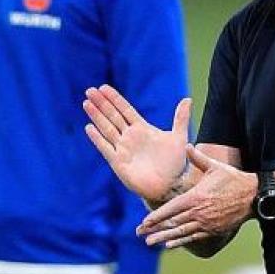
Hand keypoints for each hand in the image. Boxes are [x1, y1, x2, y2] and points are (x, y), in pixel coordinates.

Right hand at [84, 85, 192, 202]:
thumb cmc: (175, 163)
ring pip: (107, 129)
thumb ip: (180, 118)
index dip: (114, 98)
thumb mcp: (178, 137)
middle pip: (113, 116)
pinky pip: (105, 148)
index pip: (125, 109)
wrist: (170, 186)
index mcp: (142, 129)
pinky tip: (89, 128)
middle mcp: (130, 137)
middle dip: (101, 103)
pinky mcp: (118, 162)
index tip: (103, 87)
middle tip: (90, 90)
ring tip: (87, 103)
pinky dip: (97, 138)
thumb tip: (188, 99)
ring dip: (96, 116)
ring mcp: (123, 149)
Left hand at [136, 145, 255, 248]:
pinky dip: (181, 241)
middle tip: (140, 234)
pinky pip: (194, 237)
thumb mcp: (215, 167)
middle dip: (155, 229)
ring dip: (164, 238)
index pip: (171, 209)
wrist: (253, 196)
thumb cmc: (233, 179)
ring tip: (150, 243)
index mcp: (196, 197)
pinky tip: (170, 245)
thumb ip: (198, 158)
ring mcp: (206, 223)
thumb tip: (186, 145)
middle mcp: (199, 212)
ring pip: (181, 233)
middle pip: (172, 223)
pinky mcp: (214, 230)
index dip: (156, 217)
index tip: (144, 222)